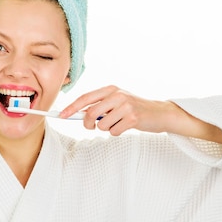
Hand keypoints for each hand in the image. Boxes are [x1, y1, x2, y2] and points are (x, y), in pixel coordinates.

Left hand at [60, 85, 221, 142]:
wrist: (160, 113)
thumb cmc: (135, 109)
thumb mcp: (117, 102)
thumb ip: (100, 105)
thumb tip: (78, 113)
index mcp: (110, 89)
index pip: (85, 98)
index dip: (71, 107)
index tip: (61, 115)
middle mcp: (117, 95)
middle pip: (90, 113)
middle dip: (88, 124)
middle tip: (93, 126)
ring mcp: (125, 105)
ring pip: (101, 125)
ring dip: (107, 129)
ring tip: (118, 123)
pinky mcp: (133, 117)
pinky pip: (114, 131)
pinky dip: (117, 132)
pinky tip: (126, 127)